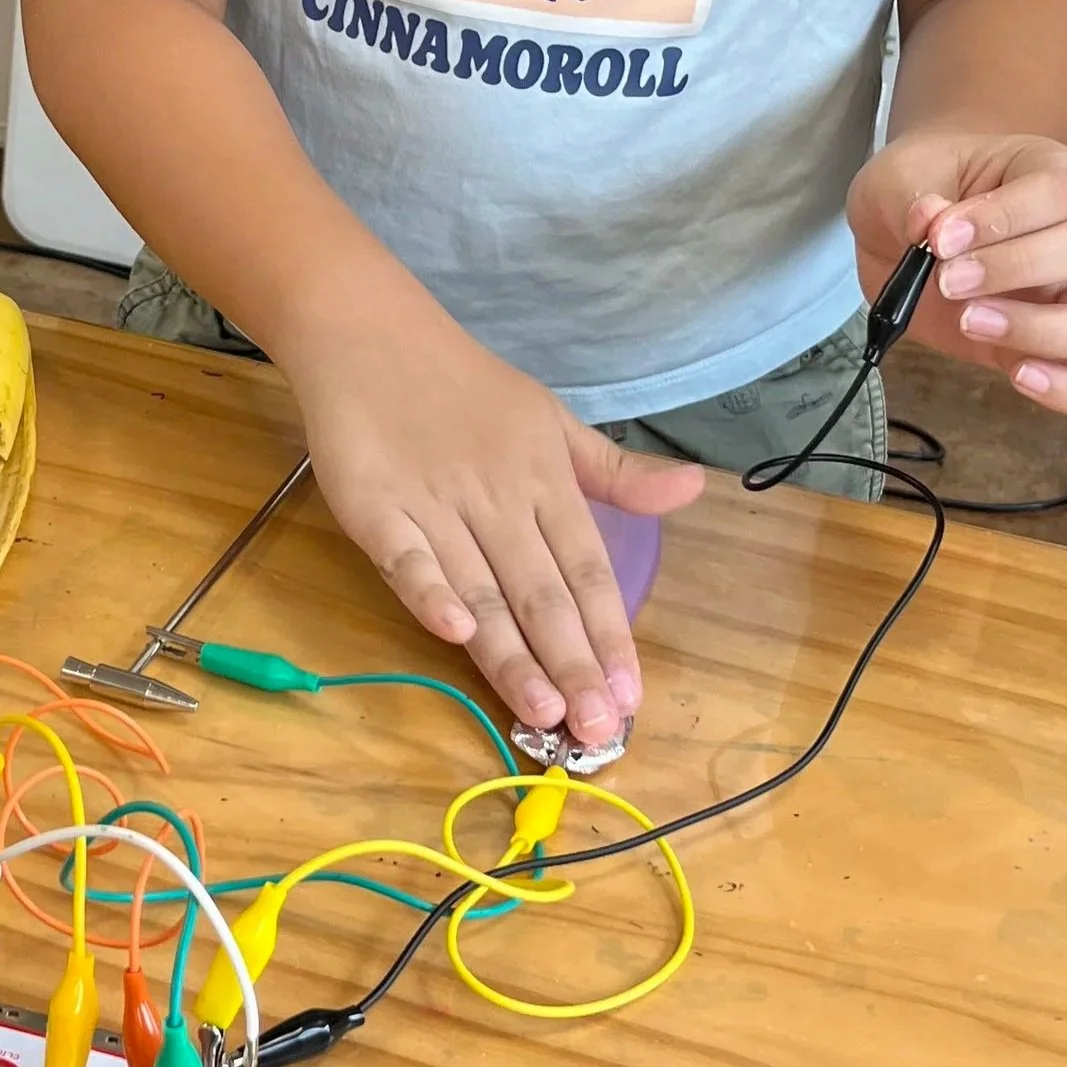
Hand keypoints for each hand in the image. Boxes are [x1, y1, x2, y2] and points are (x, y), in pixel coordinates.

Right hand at [290, 314, 703, 741]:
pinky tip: (453, 632)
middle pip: (541, 592)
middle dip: (572, 664)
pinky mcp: (376, 507)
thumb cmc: (467, 389)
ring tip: (544, 710)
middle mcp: (497, 500)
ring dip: (512, 651)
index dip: (609, 634)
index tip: (631, 697)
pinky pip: (405, 556)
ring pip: (481, 589)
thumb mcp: (552, 421)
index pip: (587, 570)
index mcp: (545, 482)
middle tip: (597, 730)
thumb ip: (615, 472)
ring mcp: (434, 505)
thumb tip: (695, 487)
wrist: (371, 336)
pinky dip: (428, 591)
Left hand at [848, 130, 1066, 411]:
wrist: (900, 223)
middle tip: (947, 277)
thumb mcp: (897, 176)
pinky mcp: (1047, 347)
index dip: (1003, 217)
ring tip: (971, 320)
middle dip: (1014, 268)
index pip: (1058, 190)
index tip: (941, 235)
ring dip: (1041, 329)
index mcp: (1050, 174)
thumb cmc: (918, 186)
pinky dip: (1066, 388)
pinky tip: (1019, 374)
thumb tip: (929, 218)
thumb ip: (911, 196)